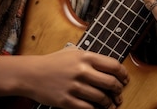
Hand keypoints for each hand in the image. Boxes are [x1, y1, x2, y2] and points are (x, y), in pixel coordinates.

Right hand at [0, 46, 128, 108]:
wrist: (31, 74)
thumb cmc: (53, 62)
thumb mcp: (73, 52)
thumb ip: (91, 58)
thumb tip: (110, 68)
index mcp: (85, 57)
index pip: (113, 65)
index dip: (123, 74)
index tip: (125, 79)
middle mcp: (82, 71)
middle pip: (110, 83)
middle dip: (119, 90)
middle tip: (119, 93)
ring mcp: (74, 87)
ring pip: (101, 98)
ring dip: (110, 103)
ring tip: (111, 103)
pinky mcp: (67, 101)